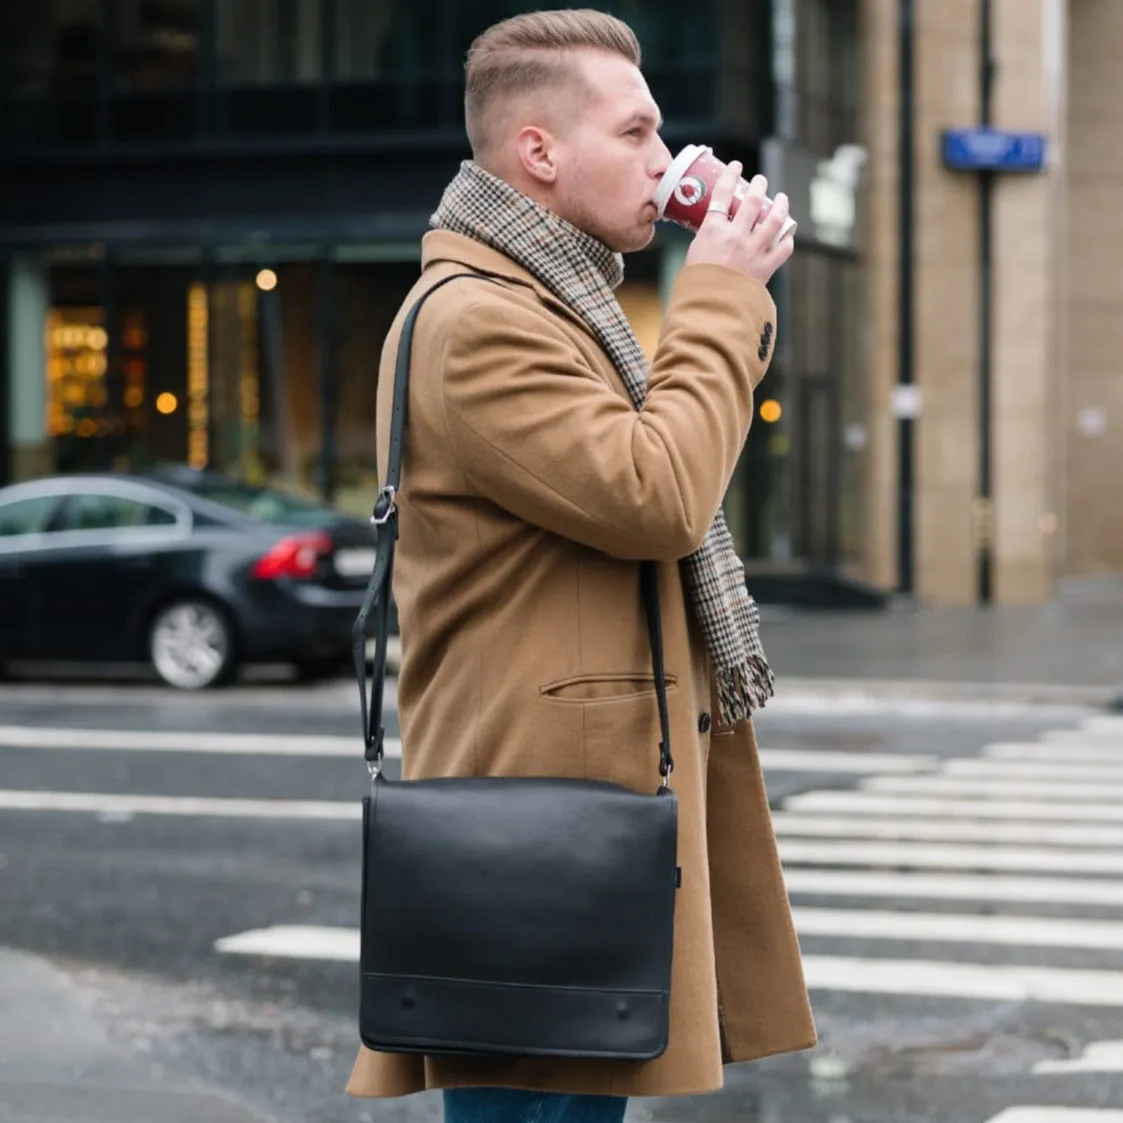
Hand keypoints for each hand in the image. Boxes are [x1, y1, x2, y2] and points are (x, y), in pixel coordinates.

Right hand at [683, 162, 794, 284]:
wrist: (711, 310)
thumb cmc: (696, 286)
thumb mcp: (693, 256)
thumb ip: (707, 242)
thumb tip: (713, 237)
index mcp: (713, 231)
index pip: (722, 194)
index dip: (730, 175)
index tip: (735, 166)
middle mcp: (736, 236)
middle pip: (752, 200)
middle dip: (758, 185)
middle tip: (760, 180)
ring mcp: (754, 250)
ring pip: (774, 219)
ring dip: (780, 205)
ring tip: (781, 198)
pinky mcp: (766, 267)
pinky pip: (783, 248)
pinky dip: (786, 240)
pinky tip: (787, 234)